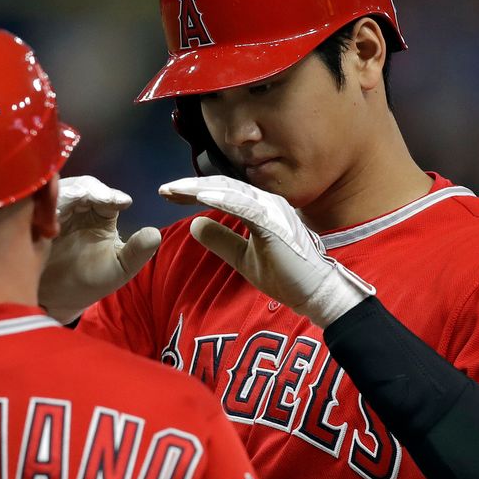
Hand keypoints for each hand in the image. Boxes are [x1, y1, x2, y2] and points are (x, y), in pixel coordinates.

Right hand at [40, 176, 161, 323]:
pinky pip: (37, 204)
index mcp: (97, 214)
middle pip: (81, 186)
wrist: (58, 301)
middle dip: (90, 189)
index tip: (122, 202)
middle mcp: (76, 208)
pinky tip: (54, 211)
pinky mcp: (32, 220)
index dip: (111, 195)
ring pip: (59, 191)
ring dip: (68, 192)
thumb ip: (138, 252)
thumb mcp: (119, 268)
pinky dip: (46, 203)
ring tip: (77, 198)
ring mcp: (53, 212)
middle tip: (99, 197)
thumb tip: (154, 234)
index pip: (104, 195)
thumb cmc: (88, 282)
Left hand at [159, 175, 373, 325]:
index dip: (194, 191)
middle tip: (164, 189)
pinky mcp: (275, 221)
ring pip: (230, 190)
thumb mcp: (242, 258)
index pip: (221, 193)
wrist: (314, 292)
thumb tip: (194, 224)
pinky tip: (200, 197)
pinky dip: (222, 199)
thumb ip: (221, 240)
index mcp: (258, 209)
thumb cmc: (286, 276)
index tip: (169, 195)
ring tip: (175, 190)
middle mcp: (265, 203)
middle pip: (222, 186)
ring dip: (201, 189)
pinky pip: (245, 205)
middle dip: (191, 187)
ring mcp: (272, 209)